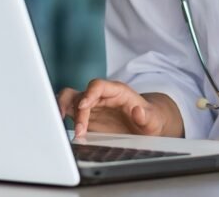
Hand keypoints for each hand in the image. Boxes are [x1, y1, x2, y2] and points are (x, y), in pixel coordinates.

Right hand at [56, 79, 183, 138]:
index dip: (89, 94)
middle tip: (79, 130)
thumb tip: (138, 111)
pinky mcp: (86, 117)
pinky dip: (64, 119)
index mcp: (117, 92)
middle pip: (80, 95)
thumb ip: (147, 116)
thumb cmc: (151, 119)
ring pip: (70, 100)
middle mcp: (102, 97)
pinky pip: (69, 112)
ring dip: (65, 113)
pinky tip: (66, 132)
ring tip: (68, 131)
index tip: (83, 106)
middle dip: (76, 111)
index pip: (98, 86)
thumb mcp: (154, 120)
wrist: (147, 125)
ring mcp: (92, 106)